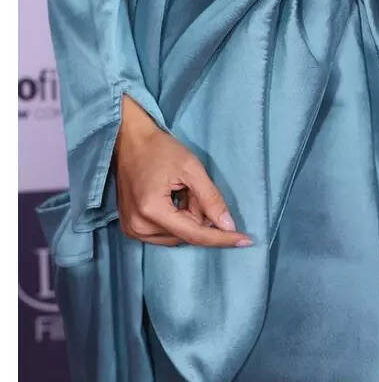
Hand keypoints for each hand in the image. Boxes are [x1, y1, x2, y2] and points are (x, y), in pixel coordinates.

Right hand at [112, 94, 252, 247]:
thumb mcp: (191, 168)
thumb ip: (210, 198)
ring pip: (177, 235)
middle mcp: (139, 227)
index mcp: (152, 211)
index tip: (246, 241)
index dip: (222, 238)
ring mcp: (132, 230)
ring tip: (180, 190)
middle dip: (199, 215)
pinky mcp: (131, 228)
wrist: (129, 140)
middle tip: (193, 188)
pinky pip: (164, 233)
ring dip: (187, 217)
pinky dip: (176, 218)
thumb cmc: (160, 149)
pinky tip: (172, 197)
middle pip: (186, 235)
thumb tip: (228, 226)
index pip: (195, 234)